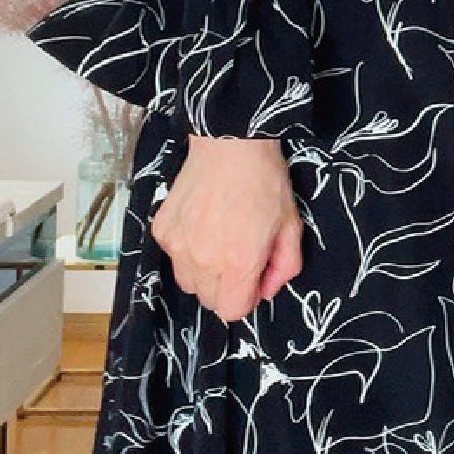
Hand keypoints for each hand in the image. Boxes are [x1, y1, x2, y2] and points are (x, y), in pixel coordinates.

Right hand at [150, 135, 304, 322]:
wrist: (230, 142)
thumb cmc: (266, 182)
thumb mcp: (291, 225)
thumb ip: (285, 267)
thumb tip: (268, 290)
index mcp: (238, 263)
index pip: (231, 311)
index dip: (246, 299)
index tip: (254, 278)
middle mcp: (203, 260)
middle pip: (209, 300)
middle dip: (227, 287)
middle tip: (240, 256)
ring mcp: (178, 246)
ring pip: (188, 282)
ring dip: (205, 273)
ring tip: (220, 240)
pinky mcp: (162, 230)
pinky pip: (173, 257)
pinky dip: (187, 250)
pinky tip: (202, 224)